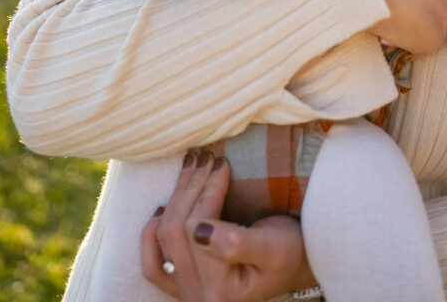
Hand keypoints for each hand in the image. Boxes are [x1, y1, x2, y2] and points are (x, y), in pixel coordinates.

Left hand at [141, 151, 315, 300]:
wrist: (294, 264)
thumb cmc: (289, 252)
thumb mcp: (274, 247)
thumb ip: (236, 243)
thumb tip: (199, 231)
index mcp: (221, 292)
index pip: (197, 228)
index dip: (209, 190)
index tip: (222, 162)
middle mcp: (198, 297)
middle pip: (175, 232)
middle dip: (190, 188)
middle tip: (206, 157)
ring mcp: (185, 292)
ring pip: (162, 238)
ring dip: (174, 198)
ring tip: (191, 167)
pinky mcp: (180, 285)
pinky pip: (152, 264)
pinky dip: (152, 234)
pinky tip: (164, 208)